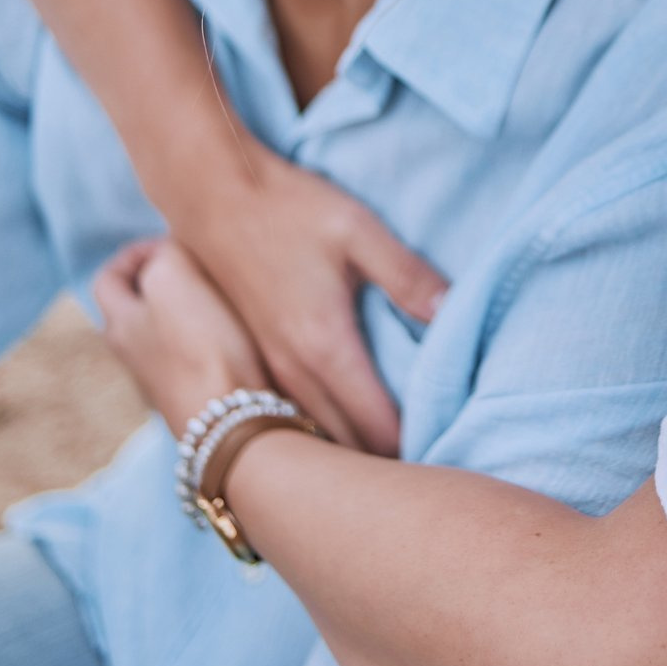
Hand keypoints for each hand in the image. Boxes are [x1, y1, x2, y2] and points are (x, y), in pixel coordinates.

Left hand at [95, 238, 268, 438]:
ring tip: (228, 287)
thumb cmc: (199, 345)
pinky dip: (215, 329)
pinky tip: (243, 325)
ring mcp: (167, 378)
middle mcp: (135, 354)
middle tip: (202, 259)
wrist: (234, 420)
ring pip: (172, 325)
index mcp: (117, 325)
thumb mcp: (173, 277)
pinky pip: (200, 349)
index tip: (170, 240)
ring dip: (195, 301)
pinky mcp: (200, 392)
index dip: (134, 252)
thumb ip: (166, 252)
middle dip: (169, 274)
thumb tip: (172, 251)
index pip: (108, 279)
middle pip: (141, 302)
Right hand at [172, 132, 447, 455]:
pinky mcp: (254, 357)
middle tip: (422, 472)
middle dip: (381, 465)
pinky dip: (317, 433)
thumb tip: (455, 314)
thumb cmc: (289, 208)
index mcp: (324, 345)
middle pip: (342, 445)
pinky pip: (288, 417)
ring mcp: (267, 368)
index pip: (374, 426)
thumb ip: (407, 276)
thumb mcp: (358, 230)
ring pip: (310, 436)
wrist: (210, 193)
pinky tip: (339, 431)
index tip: (443, 458)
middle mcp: (293, 369)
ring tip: (386, 465)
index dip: (410, 451)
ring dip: (347, 455)